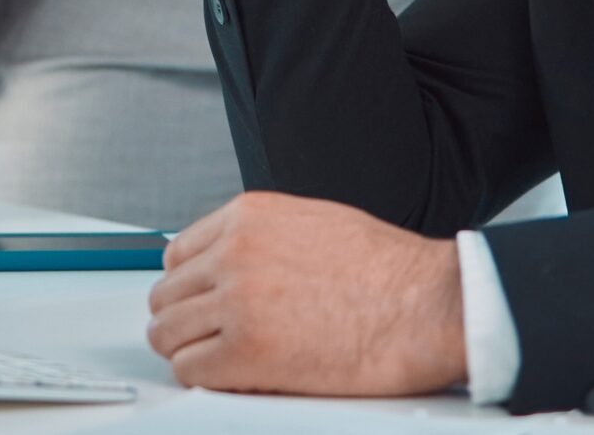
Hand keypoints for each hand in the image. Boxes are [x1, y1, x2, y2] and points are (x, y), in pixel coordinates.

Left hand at [146, 192, 465, 395]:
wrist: (426, 304)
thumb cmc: (389, 271)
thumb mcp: (316, 222)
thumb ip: (265, 238)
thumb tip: (237, 262)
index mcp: (249, 216)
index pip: (179, 253)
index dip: (190, 286)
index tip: (200, 303)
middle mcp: (234, 252)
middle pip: (166, 294)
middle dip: (185, 319)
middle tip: (209, 338)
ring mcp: (236, 300)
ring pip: (167, 333)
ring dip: (189, 350)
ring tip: (221, 360)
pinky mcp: (246, 350)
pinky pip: (190, 369)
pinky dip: (205, 378)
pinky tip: (234, 376)